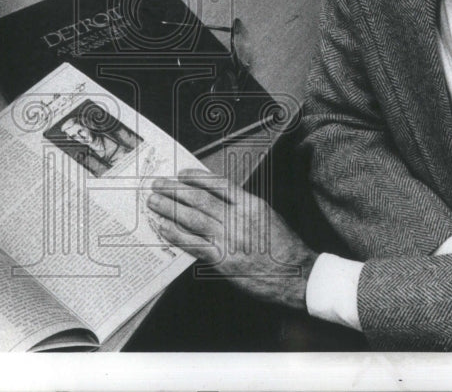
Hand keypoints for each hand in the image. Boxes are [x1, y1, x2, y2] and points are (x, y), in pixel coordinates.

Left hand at [147, 168, 316, 309]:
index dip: (196, 177)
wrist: (297, 276)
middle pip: (199, 198)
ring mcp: (229, 239)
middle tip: (157, 184)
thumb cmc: (284, 247)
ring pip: (192, 218)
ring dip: (169, 208)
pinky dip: (176, 235)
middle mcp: (238, 218)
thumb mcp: (267, 216)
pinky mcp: (223, 260)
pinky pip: (194, 244)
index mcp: (251, 204)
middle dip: (175, 190)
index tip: (182, 175)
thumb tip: (215, 198)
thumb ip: (242, 206)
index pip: (217, 184)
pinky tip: (164, 228)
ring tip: (154, 201)